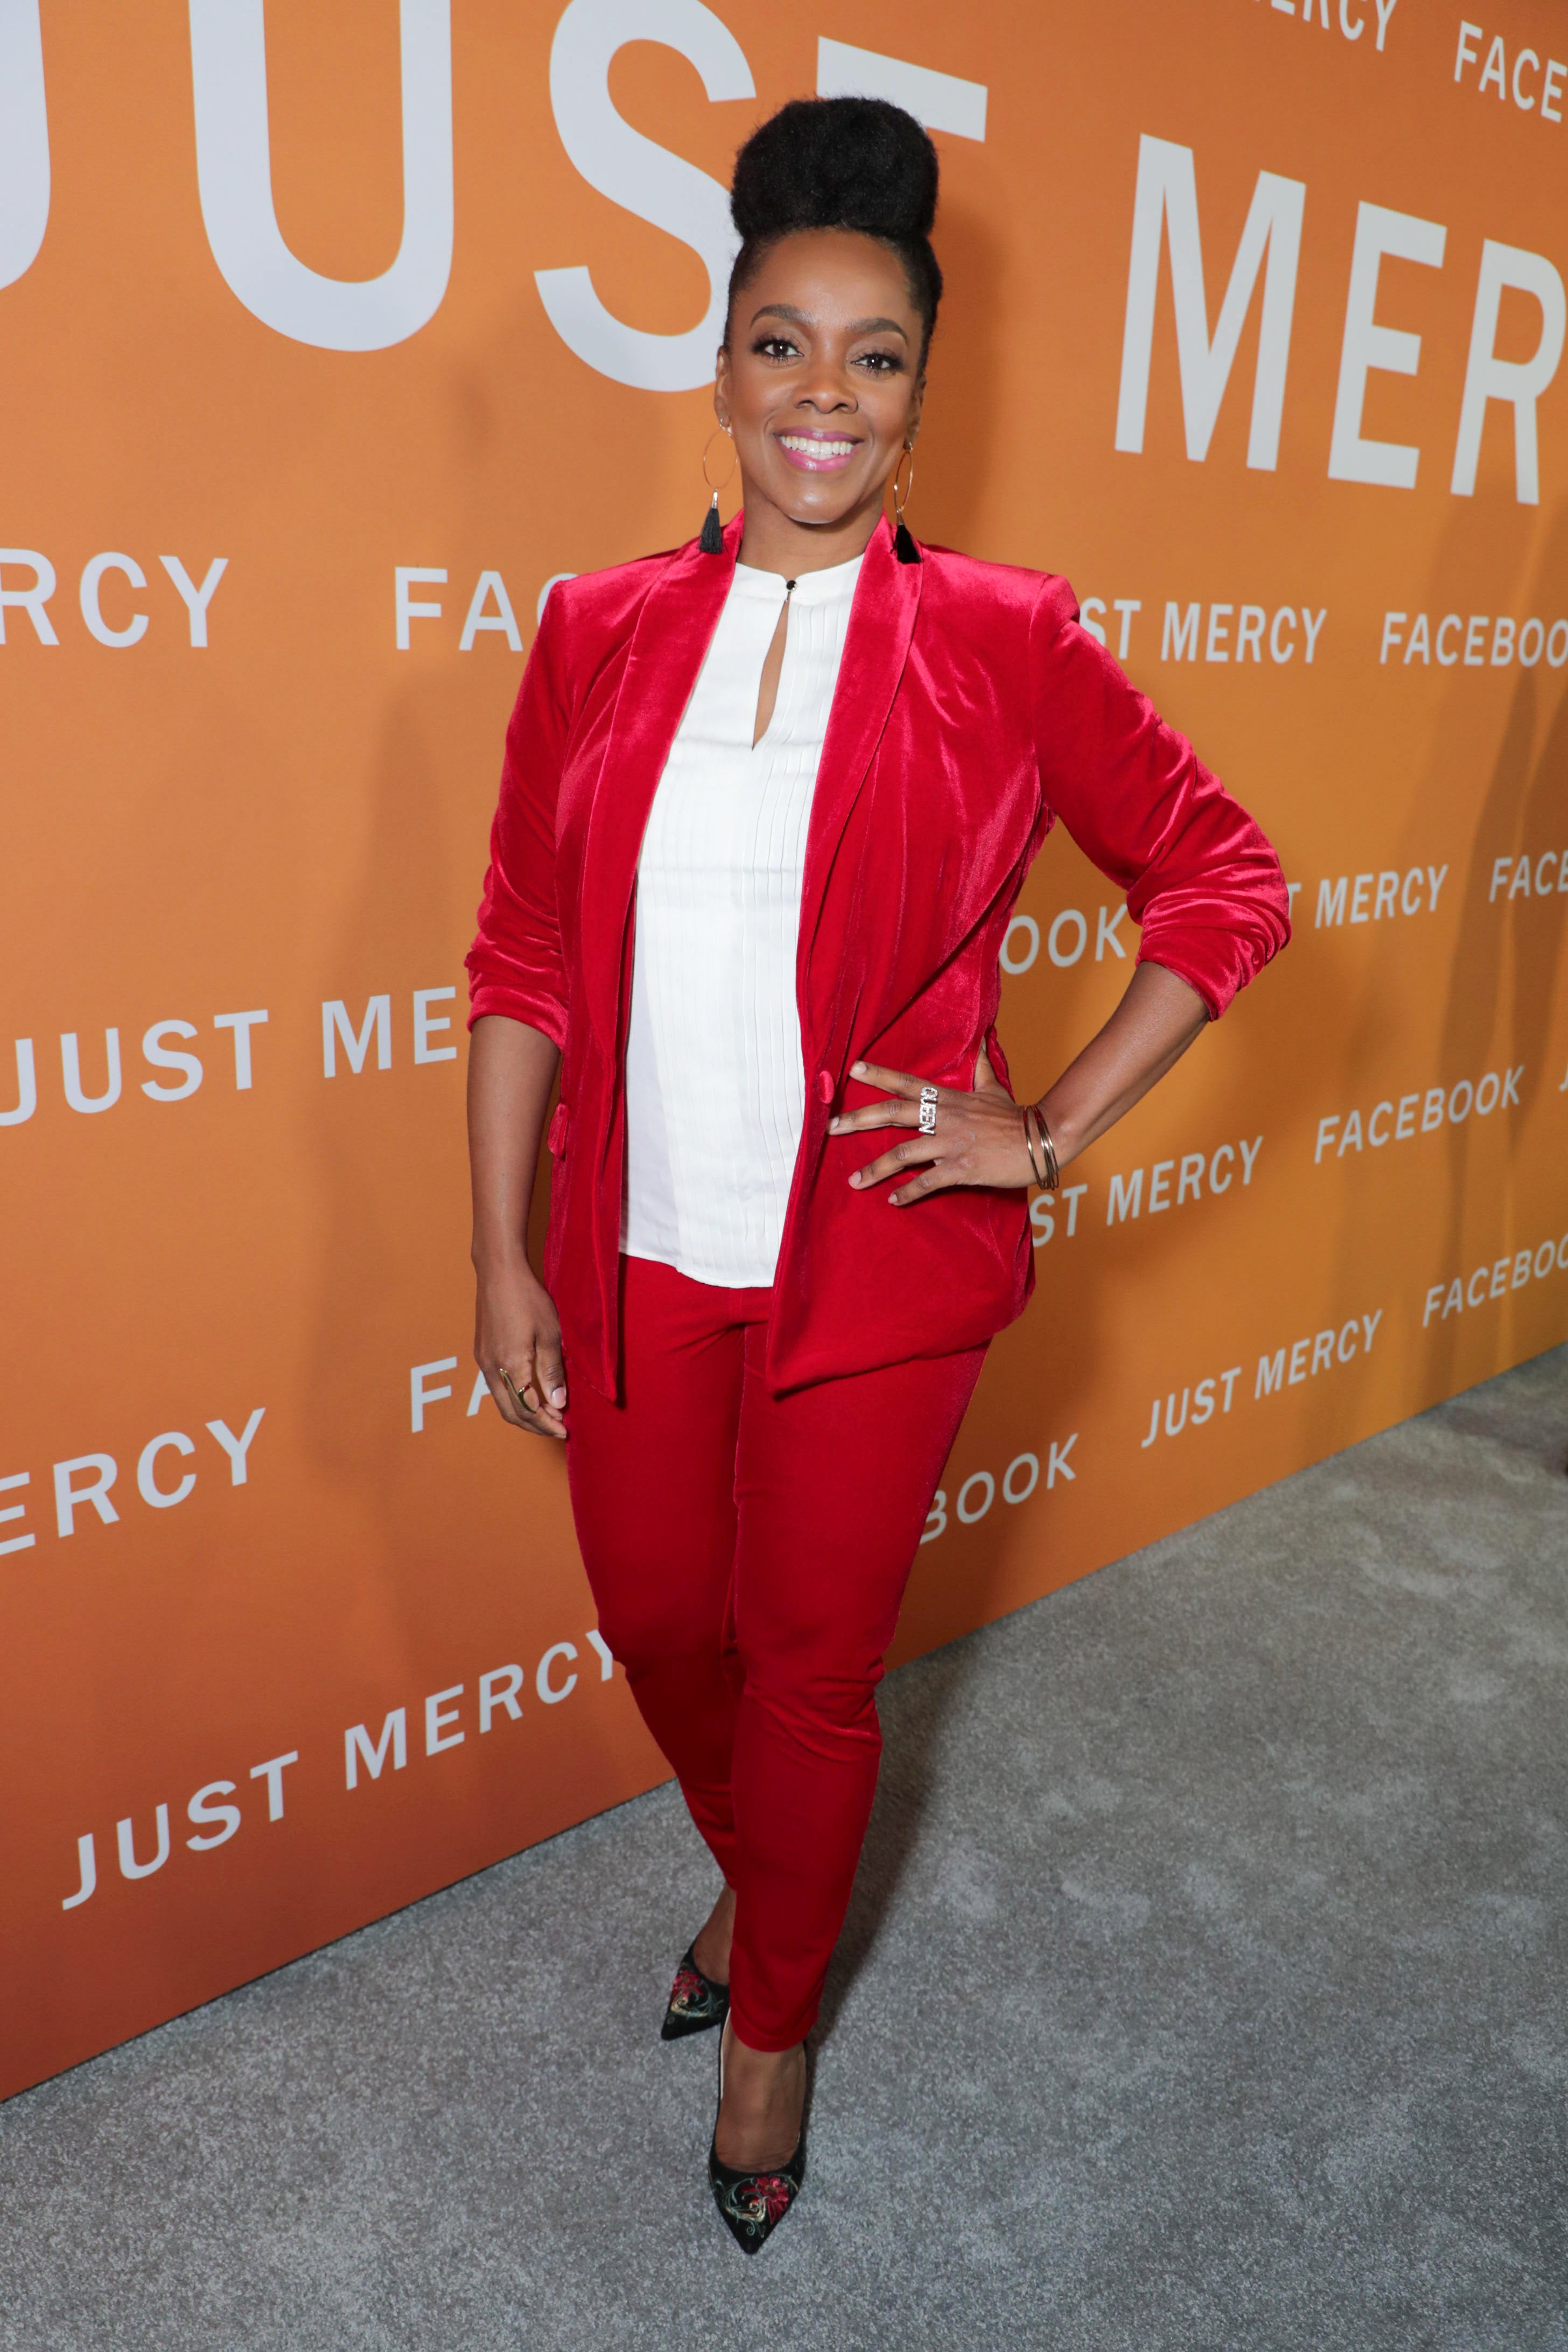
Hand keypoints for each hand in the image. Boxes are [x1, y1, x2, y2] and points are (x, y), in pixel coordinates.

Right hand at [474, 1254, 566, 1438]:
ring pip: (501, 1402)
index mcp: (511, 1365)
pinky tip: (529, 1393)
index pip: (528, 1409)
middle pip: (511, 1412)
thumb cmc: (527, 1299)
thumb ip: (552, 1371)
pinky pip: (496, 1387)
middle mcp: (492, 1368)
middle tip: (557, 1427)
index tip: (564, 1429)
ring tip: (547, 1413)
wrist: (499, 1273)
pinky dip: (514, 1398)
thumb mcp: (549, 1334)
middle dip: (535, 1425)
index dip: (546, 1423)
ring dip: (524, 1413)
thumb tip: (557, 1402)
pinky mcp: (481, 1353)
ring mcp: (483, 1361)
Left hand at [829, 1052, 1035, 1204]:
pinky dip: (908, 1192)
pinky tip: (893, 1201)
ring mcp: (951, 1143)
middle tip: (831, 1127)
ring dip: (876, 1168)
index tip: (853, 1068)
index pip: (907, 1083)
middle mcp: (944, 1118)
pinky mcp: (961, 1168)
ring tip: (855, 1181)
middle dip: (859, 1119)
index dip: (879, 1075)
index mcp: (949, 1098)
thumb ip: (981, 1066)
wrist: (1041, 1138)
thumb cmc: (1016, 1115)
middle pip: (893, 1114)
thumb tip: (982, 1039)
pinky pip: (927, 1182)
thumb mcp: (994, 1086)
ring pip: (903, 1153)